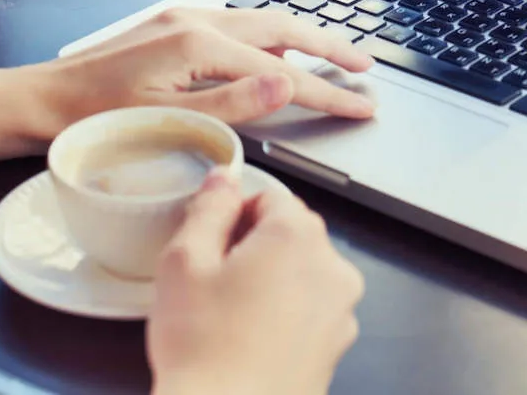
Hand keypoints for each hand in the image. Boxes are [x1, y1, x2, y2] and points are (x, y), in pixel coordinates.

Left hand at [36, 8, 375, 136]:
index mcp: (199, 44)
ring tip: (333, 57)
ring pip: (261, 23)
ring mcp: (183, 19)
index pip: (283, 71)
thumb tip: (288, 81)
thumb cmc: (93, 120)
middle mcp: (196, 21)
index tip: (362, 104)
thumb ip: (234, 104)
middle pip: (282, 28)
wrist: (38, 101)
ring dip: (302, 38)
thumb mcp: (169, 121)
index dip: (327, 91)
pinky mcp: (172, 27)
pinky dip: (269, 39)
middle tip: (365, 67)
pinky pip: (237, 27)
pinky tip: (275, 53)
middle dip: (329, 46)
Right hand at [148, 169, 363, 394]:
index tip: (210, 246)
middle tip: (213, 284)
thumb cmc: (203, 347)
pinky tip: (249, 342)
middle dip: (253, 249)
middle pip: (290, 235)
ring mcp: (341, 310)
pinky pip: (310, 313)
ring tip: (229, 318)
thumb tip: (224, 179)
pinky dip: (285, 318)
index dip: (233, 217)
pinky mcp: (338, 347)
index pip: (270, 196)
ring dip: (271, 284)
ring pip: (301, 275)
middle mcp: (332, 267)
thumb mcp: (184, 261)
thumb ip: (209, 208)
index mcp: (298, 236)